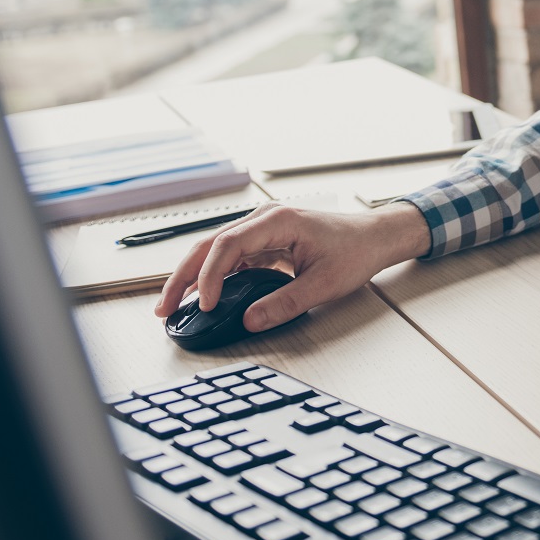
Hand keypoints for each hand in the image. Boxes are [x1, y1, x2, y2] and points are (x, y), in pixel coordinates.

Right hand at [153, 200, 432, 333]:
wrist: (374, 237)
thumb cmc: (355, 251)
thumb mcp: (324, 284)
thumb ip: (286, 303)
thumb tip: (249, 321)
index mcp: (278, 221)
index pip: (229, 244)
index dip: (210, 275)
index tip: (204, 304)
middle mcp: (264, 219)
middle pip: (210, 244)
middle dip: (184, 276)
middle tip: (165, 309)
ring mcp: (262, 228)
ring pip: (214, 250)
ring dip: (192, 276)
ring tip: (172, 306)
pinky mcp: (264, 241)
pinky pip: (229, 257)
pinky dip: (211, 276)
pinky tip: (200, 297)